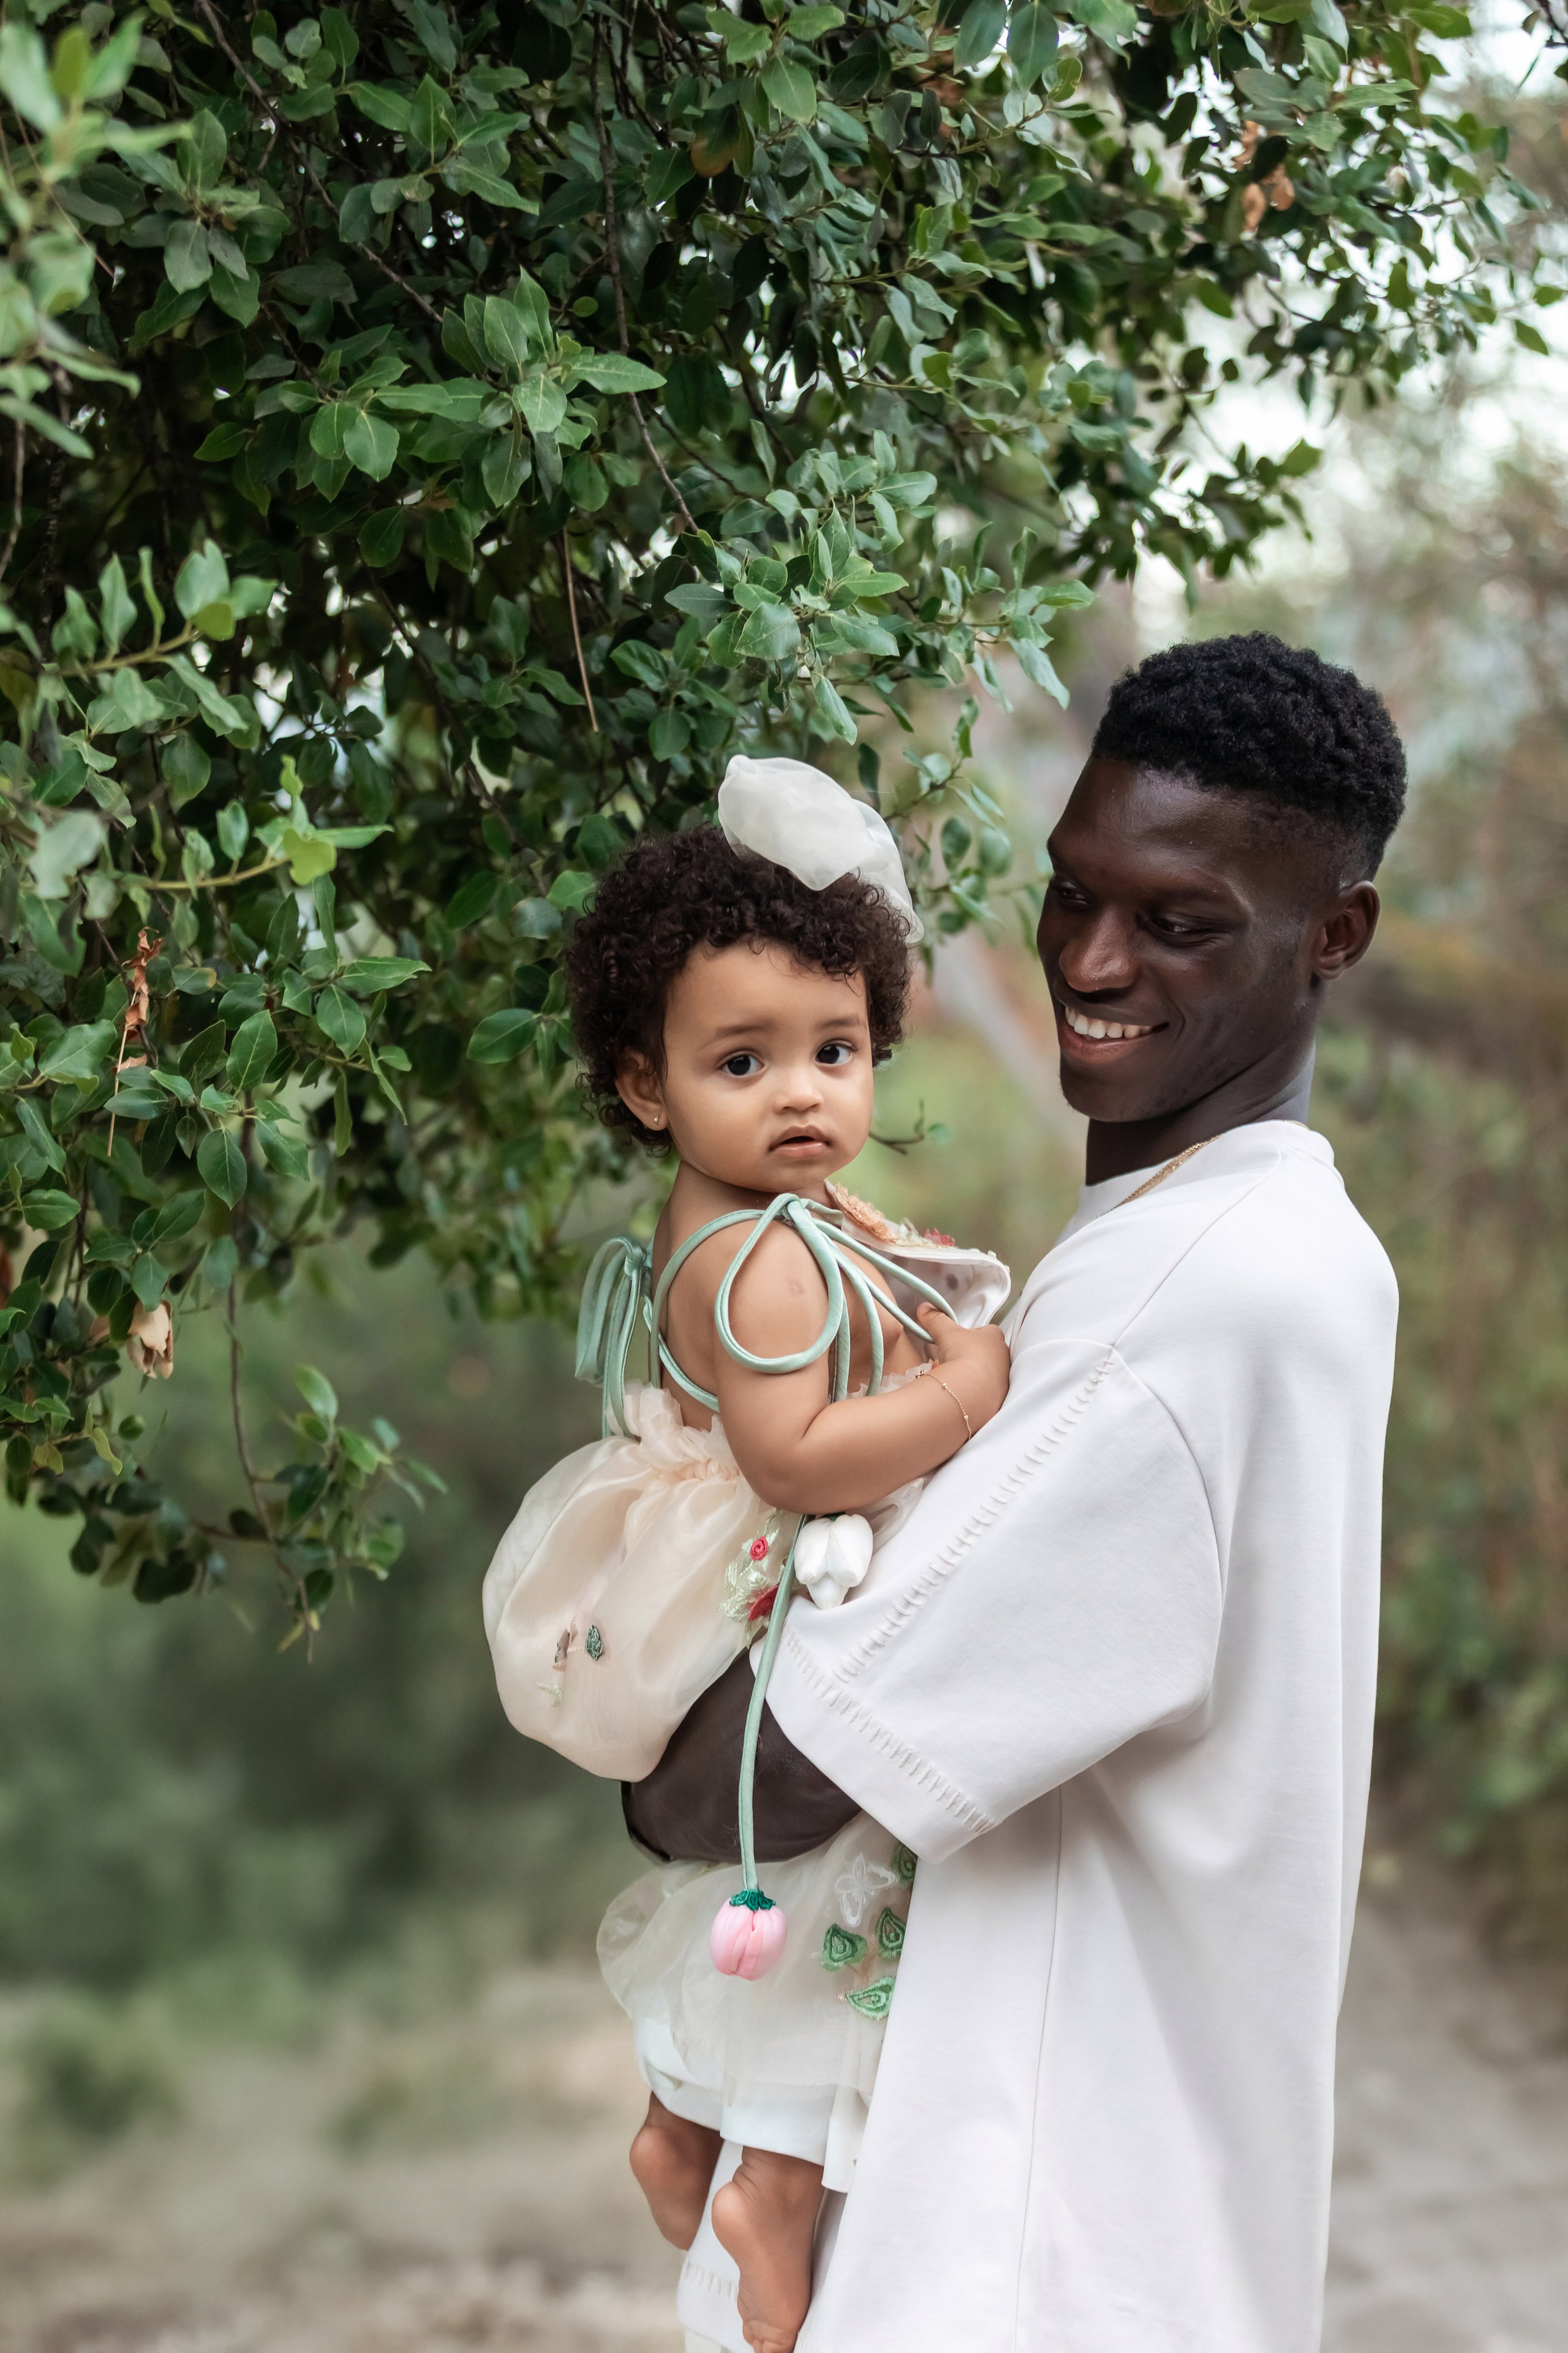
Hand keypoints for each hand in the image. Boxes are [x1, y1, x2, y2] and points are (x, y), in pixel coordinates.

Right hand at [916, 1304, 1009, 1433]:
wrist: (971, 1391)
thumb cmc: (963, 1354)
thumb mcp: (946, 1332)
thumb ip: (936, 1319)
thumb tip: (924, 1308)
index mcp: (995, 1338)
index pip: (987, 1331)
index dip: (970, 1335)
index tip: (956, 1341)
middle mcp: (1004, 1358)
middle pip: (984, 1353)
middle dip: (965, 1356)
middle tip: (949, 1360)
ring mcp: (1003, 1380)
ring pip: (982, 1374)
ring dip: (966, 1374)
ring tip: (948, 1377)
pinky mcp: (998, 1399)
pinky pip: (981, 1392)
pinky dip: (968, 1390)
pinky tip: (954, 1392)